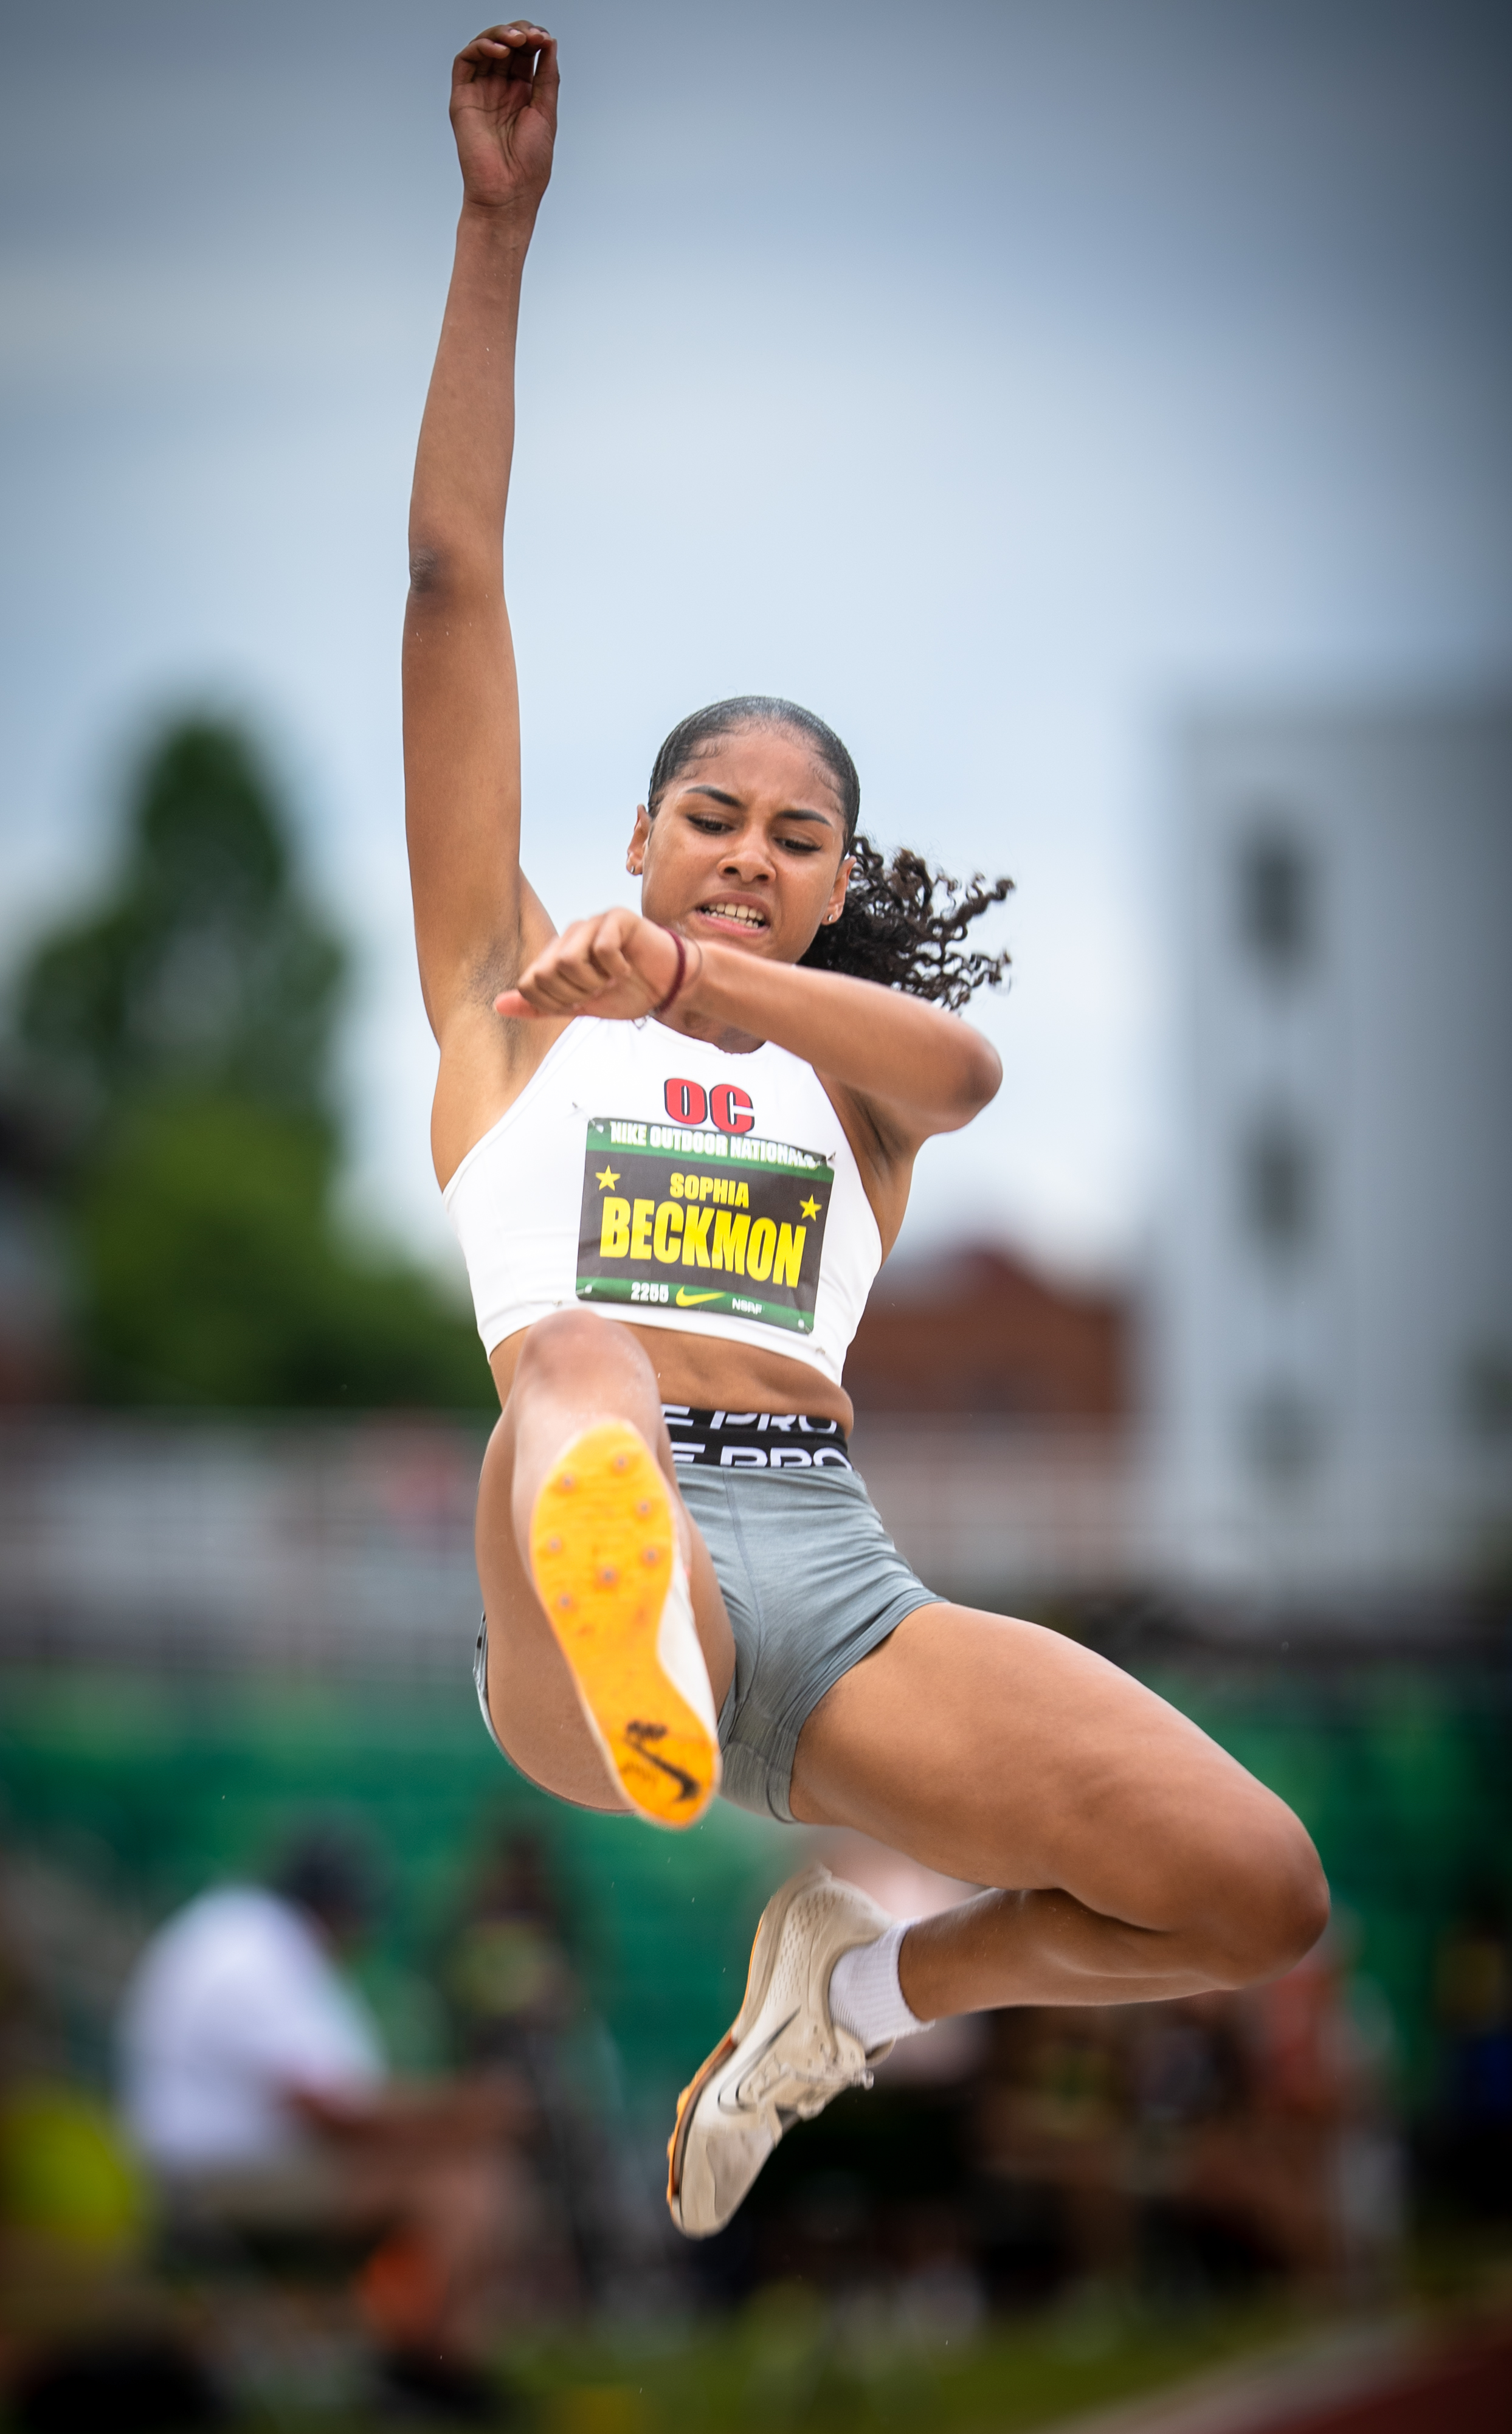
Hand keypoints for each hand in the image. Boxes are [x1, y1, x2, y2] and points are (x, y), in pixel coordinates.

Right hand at [450, 24, 558, 213]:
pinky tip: (498, 49)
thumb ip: (547, 76)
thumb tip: (549, 43)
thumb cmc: (529, 165)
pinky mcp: (462, 98)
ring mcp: (480, 93)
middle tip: (530, 36)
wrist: (508, 193)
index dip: (534, 40)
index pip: (525, 55)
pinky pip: (465, 62)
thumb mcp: (545, 112)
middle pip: (506, 46)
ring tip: (516, 39)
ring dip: (500, 35)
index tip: (545, 39)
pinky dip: (480, 47)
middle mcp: (500, 91)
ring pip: (484, 48)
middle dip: (519, 33)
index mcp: (522, 95)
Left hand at [494, 910, 693, 1022]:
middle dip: (574, 993)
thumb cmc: (626, 993)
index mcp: (556, 954)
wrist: (668, 987)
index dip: (554, 1003)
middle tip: (599, 990)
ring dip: (594, 981)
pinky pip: (602, 948)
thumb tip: (497, 1005)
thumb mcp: (579, 1007)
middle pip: (546, 972)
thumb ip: (540, 1006)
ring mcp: (593, 923)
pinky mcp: (618, 918)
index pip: (530, 983)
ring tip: (611, 979)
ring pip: (569, 959)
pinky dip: (616, 968)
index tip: (581, 1002)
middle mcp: (570, 935)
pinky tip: (627, 968)